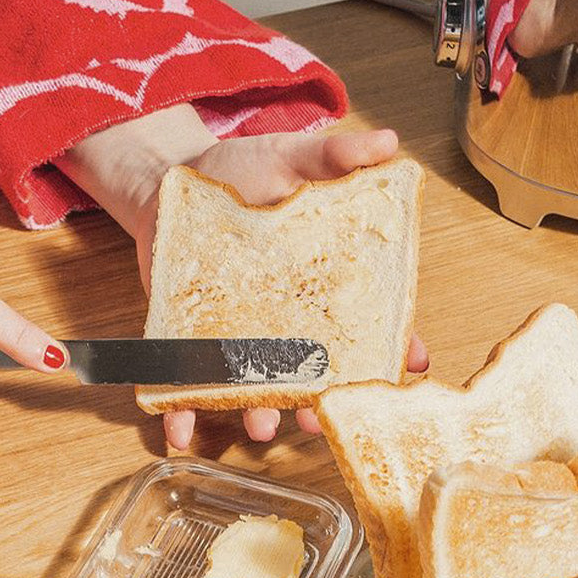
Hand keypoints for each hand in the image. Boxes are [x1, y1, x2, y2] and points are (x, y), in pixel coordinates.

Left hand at [160, 128, 428, 448]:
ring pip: (256, 389)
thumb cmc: (238, 170)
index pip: (367, 322)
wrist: (169, 181)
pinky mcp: (192, 342)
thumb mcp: (290, 156)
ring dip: (260, 415)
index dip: (392, 345)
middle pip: (312, 372)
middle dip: (320, 399)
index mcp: (321, 281)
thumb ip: (335, 156)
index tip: (409, 363)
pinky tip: (178, 432)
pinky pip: (187, 387)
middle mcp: (284, 321)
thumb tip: (388, 144)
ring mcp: (238, 337)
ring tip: (262, 428)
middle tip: (320, 415)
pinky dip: (181, 414)